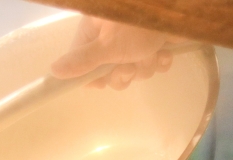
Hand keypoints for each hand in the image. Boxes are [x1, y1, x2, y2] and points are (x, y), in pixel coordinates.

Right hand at [50, 16, 176, 89]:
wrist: (179, 9)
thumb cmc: (137, 23)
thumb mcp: (107, 45)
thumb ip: (82, 61)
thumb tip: (53, 71)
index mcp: (94, 33)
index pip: (85, 68)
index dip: (96, 78)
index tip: (105, 78)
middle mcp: (111, 37)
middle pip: (111, 73)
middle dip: (126, 71)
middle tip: (132, 63)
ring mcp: (133, 40)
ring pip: (135, 70)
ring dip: (146, 64)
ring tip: (152, 49)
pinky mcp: (154, 42)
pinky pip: (153, 63)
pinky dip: (160, 59)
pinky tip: (164, 49)